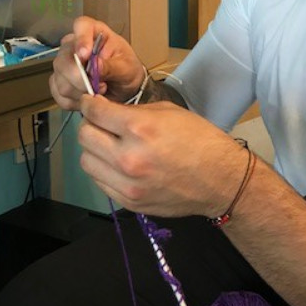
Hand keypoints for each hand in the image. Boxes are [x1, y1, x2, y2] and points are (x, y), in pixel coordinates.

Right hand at [49, 16, 145, 110]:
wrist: (125, 89)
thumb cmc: (127, 70)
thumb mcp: (127, 68)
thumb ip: (112, 67)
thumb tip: (95, 66)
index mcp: (94, 32)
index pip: (81, 26)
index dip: (81, 39)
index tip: (85, 54)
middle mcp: (75, 45)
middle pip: (64, 58)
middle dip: (79, 77)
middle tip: (100, 86)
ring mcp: (64, 63)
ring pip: (60, 80)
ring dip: (80, 92)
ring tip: (99, 91)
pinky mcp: (59, 81)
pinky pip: (58, 94)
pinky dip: (75, 101)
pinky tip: (88, 98)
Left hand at [78, 94, 249, 216]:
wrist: (220, 179)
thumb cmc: (198, 139)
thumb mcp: (168, 111)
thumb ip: (133, 111)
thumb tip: (108, 112)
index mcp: (139, 128)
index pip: (95, 112)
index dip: (89, 104)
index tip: (90, 102)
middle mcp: (128, 157)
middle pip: (84, 136)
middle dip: (90, 124)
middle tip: (100, 123)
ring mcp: (127, 184)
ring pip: (86, 161)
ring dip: (93, 149)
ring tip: (108, 145)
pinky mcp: (129, 202)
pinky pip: (99, 182)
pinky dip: (102, 170)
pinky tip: (116, 163)